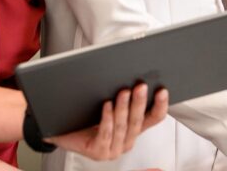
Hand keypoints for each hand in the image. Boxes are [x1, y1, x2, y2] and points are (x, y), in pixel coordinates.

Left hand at [46, 84, 168, 159]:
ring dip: (124, 108)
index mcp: (134, 129)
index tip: (162, 91)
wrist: (63, 132)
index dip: (160, 105)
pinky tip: (107, 106)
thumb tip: (133, 74)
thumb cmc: (87, 118)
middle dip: (140, 102)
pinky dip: (107, 119)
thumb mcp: (111, 104)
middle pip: (138, 121)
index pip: (154, 119)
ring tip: (123, 92)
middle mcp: (127, 141)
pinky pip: (106, 134)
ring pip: (123, 127)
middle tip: (140, 86)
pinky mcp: (99, 152)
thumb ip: (125, 96)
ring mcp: (114, 149)